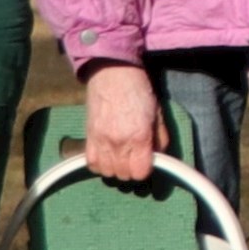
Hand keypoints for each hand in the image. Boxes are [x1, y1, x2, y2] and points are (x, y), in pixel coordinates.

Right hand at [82, 64, 160, 184]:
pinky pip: (91, 164)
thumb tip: (158, 157)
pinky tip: (108, 155)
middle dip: (132, 170)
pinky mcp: (88, 137)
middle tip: (136, 157)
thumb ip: (160, 139)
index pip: (140, 172)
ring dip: (116, 168)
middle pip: (123, 175)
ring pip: (107, 172)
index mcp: (139, 137)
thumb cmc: (139, 91)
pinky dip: (100, 164)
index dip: (146, 170)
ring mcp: (100, 141)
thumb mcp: (158, 114)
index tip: (148, 161)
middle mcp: (118, 143)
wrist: (113, 74)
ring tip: (122, 156)